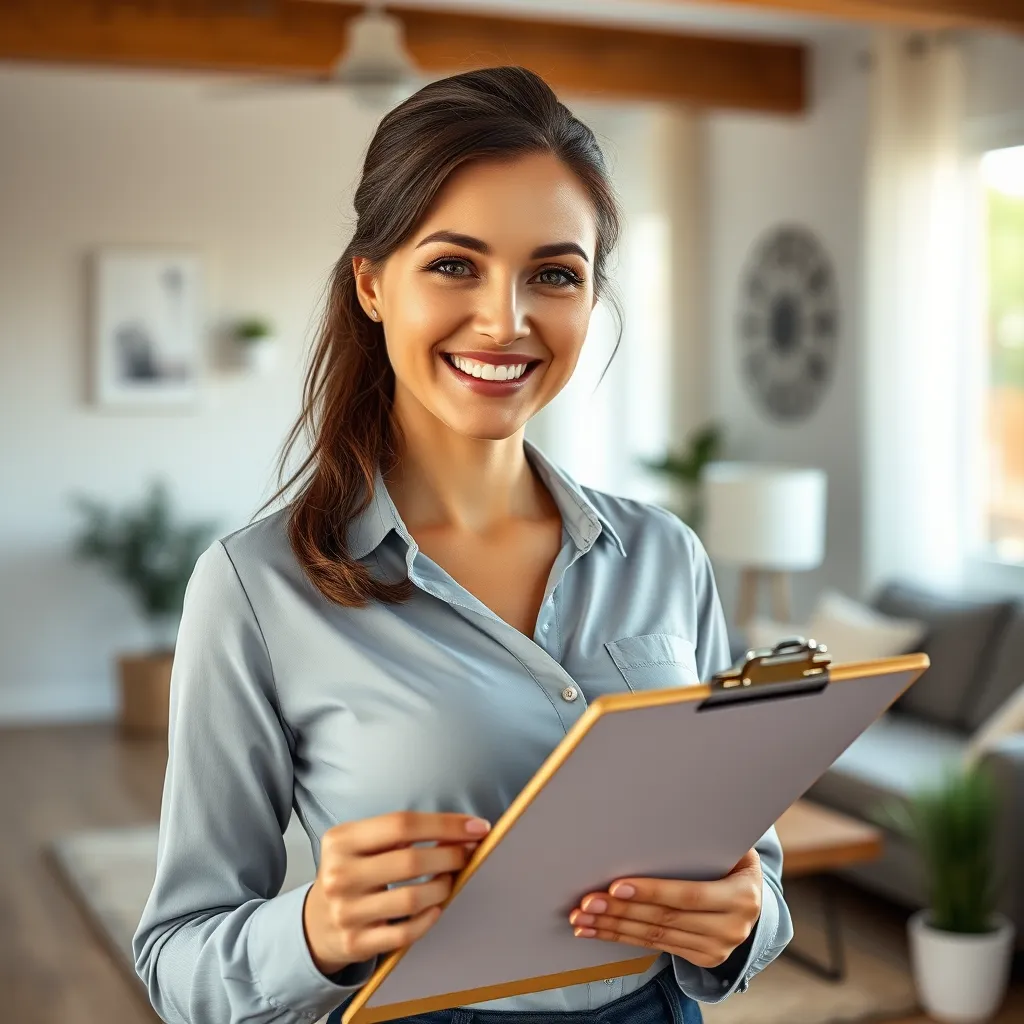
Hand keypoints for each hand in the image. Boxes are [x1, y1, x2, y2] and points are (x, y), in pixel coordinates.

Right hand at [303, 810, 490, 975]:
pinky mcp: (356, 943)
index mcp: (341, 840)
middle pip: (410, 861)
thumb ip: (397, 833)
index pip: (402, 824)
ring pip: (412, 899)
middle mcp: (340, 874)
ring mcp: (346, 912)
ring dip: (443, 887)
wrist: (315, 923)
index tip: (476, 827)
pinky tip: (436, 908)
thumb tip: (458, 830)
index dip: (445, 824)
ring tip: (450, 879)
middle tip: (467, 853)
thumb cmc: (351, 873)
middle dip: (450, 855)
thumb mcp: (358, 843)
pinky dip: (429, 919)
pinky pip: (406, 932)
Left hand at [567, 848, 762, 969]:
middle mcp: (733, 927)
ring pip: (655, 936)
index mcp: (742, 895)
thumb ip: (702, 838)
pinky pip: (656, 947)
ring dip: (613, 927)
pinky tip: (597, 930)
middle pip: (665, 919)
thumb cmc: (730, 858)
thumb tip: (663, 811)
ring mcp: (718, 948)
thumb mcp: (729, 845)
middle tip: (586, 902)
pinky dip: (622, 937)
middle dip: (621, 910)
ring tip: (582, 917)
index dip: (652, 891)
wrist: (754, 896)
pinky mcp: (704, 959)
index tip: (616, 885)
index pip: (689, 895)